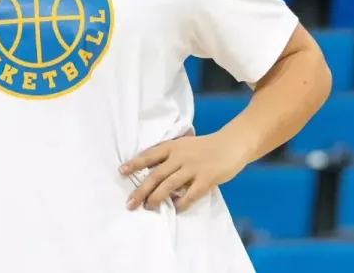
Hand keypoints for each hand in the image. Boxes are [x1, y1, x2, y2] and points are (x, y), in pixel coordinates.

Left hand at [120, 131, 248, 212]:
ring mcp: (193, 167)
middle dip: (141, 190)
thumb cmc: (205, 147)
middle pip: (155, 175)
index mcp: (173, 146)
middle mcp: (180, 156)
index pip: (149, 155)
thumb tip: (152, 175)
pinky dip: (181, 203)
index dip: (135, 164)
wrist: (232, 143)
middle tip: (130, 203)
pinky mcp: (206, 178)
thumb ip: (170, 156)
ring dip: (156, 198)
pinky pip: (190, 195)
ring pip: (169, 185)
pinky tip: (176, 209)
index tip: (121, 172)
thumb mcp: (185, 145)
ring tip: (148, 207)